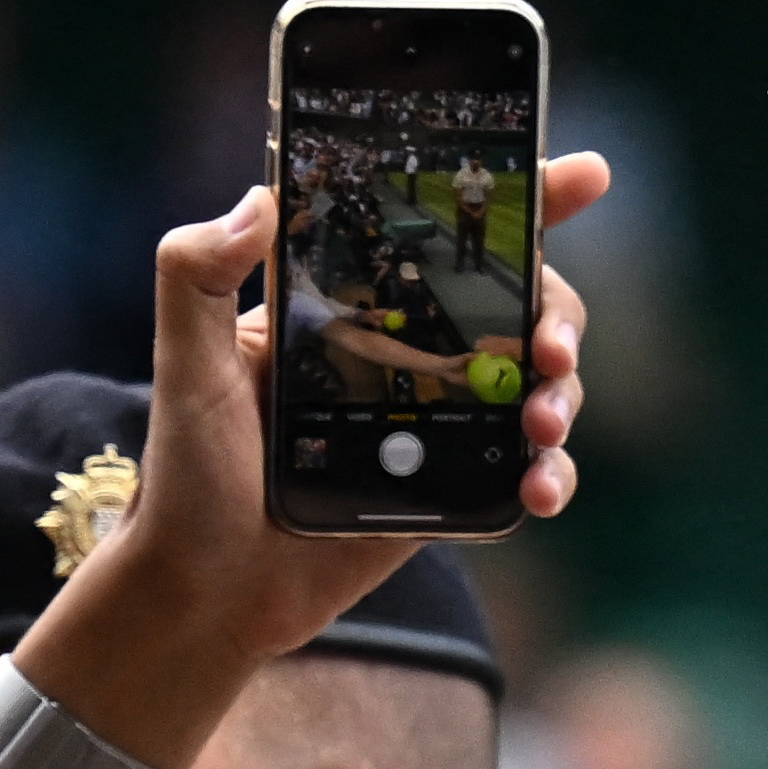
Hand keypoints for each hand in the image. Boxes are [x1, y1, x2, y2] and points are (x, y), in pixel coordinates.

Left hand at [96, 158, 607, 673]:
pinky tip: (538, 490)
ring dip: (564, 397)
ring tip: (543, 426)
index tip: (582, 175)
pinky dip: (551, 475)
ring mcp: (436, 424)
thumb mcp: (185, 363)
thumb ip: (197, 273)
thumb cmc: (187, 474)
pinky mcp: (451, 491)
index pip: (442, 234)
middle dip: (559, 315)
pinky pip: (524, 470)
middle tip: (551, 347)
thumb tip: (260, 198)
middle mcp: (405, 354)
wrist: (209, 592)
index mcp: (352, 305)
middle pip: (518, 307)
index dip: (524, 200)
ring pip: (536, 387)